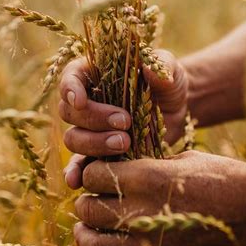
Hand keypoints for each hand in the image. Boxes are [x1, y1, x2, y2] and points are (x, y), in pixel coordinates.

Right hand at [59, 50, 187, 188]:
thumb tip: (152, 70)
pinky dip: (76, 172)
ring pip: (74, 138)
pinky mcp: (98, 152)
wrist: (176, 111)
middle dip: (94, 119)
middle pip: (70, 111)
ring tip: (125, 143)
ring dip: (95, 143)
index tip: (81, 101)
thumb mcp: (169, 69)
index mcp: (93, 73)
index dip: (70, 89)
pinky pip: (79, 164)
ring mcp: (89, 129)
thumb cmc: (167, 82)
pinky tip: (78, 181)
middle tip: (125, 122)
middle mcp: (85, 101)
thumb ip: (161, 65)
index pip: (70, 77)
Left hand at [72, 150, 245, 245]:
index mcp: (147, 177)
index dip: (91, 173)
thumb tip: (121, 169)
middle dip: (85, 203)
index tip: (96, 176)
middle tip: (90, 202)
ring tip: (86, 230)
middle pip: (89, 209)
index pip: (93, 175)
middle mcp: (142, 212)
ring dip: (85, 236)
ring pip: (94, 244)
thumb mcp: (183, 159)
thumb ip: (147, 165)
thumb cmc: (224, 178)